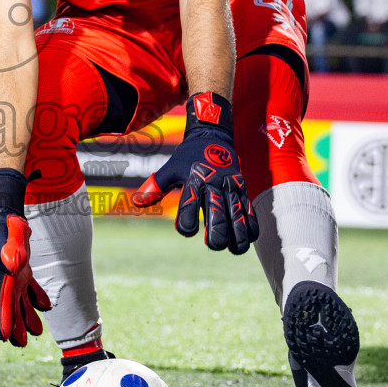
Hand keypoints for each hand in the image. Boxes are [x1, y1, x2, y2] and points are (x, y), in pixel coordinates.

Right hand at [0, 168, 49, 346]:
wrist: (5, 212)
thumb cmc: (8, 225)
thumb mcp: (12, 236)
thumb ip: (13, 250)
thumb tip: (14, 267)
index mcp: (0, 273)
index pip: (0, 301)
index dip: (2, 319)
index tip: (3, 338)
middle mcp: (4, 278)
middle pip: (8, 306)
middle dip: (14, 326)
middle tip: (21, 345)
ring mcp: (13, 274)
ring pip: (19, 301)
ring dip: (26, 316)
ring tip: (36, 334)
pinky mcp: (21, 269)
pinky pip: (29, 288)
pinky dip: (37, 298)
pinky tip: (46, 308)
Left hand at [132, 91, 258, 254]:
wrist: (213, 136)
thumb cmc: (188, 156)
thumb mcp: (170, 168)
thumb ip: (155, 187)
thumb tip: (137, 203)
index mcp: (194, 179)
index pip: (189, 204)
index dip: (187, 222)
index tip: (186, 231)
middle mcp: (214, 184)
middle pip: (217, 212)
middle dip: (217, 233)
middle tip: (213, 245)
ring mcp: (230, 187)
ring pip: (237, 213)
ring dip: (238, 234)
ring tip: (235, 250)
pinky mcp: (242, 188)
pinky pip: (249, 208)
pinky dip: (251, 224)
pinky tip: (249, 239)